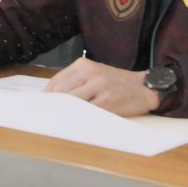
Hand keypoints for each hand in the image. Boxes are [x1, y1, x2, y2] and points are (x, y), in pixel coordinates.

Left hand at [43, 58, 158, 116]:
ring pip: (72, 102)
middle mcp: (90, 73)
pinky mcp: (108, 101)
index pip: (56, 81)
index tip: (43, 106)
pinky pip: (87, 112)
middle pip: (61, 92)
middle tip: (49, 116)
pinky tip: (76, 122)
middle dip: (54, 105)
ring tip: (60, 120)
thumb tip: (52, 96)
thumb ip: (74, 81)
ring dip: (64, 112)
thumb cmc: (116, 82)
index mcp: (83, 64)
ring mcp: (99, 87)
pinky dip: (79, 117)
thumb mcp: (94, 73)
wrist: (144, 87)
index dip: (47, 96)